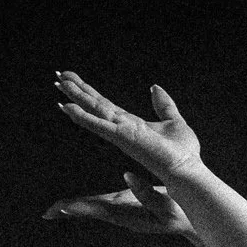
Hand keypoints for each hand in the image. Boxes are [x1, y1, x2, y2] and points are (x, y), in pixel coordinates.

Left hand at [42, 171, 195, 239]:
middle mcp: (123, 216)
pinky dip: (85, 205)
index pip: (101, 211)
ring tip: (54, 210)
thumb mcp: (168, 203)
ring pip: (94, 211)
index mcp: (131, 215)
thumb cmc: (182, 213)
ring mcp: (123, 213)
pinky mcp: (125, 207)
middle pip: (91, 213)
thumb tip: (127, 175)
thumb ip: (148, 192)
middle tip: (48, 214)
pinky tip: (73, 206)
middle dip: (71, 211)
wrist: (190, 220)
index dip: (82, 208)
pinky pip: (101, 206)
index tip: (63, 209)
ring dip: (75, 208)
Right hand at [53, 71, 201, 181]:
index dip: (89, 92)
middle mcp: (121, 128)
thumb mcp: (173, 121)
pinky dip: (82, 117)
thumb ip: (163, 105)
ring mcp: (120, 133)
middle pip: (95, 105)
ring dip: (76, 98)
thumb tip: (154, 87)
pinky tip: (67, 107)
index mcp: (131, 124)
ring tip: (59, 84)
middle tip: (58, 76)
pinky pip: (98, 125)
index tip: (73, 79)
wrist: (187, 170)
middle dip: (77, 91)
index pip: (105, 105)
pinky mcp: (123, 138)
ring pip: (93, 111)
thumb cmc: (183, 153)